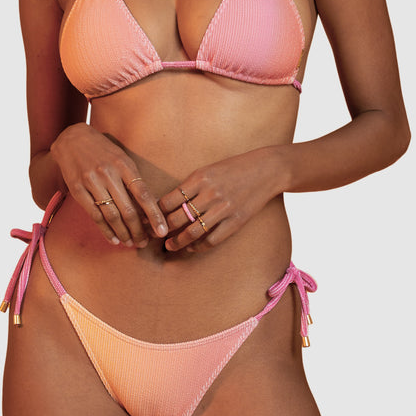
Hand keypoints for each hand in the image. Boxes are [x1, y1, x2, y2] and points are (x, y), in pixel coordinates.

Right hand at [50, 124, 167, 246]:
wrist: (72, 138)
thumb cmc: (103, 150)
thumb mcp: (122, 158)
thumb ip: (133, 179)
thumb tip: (149, 206)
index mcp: (124, 164)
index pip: (144, 194)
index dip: (154, 215)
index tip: (162, 231)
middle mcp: (109, 173)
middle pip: (128, 209)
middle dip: (138, 230)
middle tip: (144, 243)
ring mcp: (91, 181)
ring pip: (111, 215)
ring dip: (122, 233)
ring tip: (130, 243)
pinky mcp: (77, 188)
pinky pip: (94, 214)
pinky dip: (105, 229)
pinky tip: (113, 238)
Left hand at [159, 150, 281, 252]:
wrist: (267, 169)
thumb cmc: (234, 168)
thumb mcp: (209, 170)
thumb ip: (191, 185)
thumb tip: (169, 204)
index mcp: (200, 178)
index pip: (170, 200)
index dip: (156, 212)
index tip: (148, 219)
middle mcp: (211, 193)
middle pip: (178, 217)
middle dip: (163, 230)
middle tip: (154, 237)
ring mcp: (224, 208)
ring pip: (193, 231)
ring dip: (178, 242)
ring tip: (170, 246)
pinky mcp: (236, 221)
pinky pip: (213, 239)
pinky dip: (199, 246)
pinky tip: (192, 248)